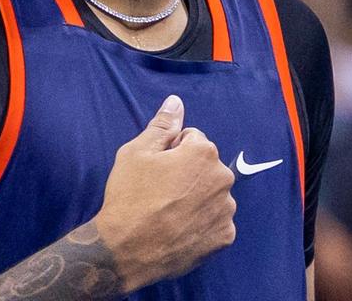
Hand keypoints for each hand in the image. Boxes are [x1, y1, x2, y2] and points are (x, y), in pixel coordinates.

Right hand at [94, 95, 236, 291]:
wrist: (125, 250)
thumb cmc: (129, 196)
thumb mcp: (137, 152)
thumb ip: (162, 125)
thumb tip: (176, 101)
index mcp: (204, 152)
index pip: (192, 139)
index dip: (171, 152)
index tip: (156, 170)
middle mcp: (223, 178)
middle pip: (206, 167)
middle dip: (188, 174)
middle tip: (161, 192)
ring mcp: (227, 210)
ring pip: (212, 194)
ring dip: (197, 198)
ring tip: (169, 213)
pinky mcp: (225, 236)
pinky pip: (216, 221)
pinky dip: (202, 224)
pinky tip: (180, 229)